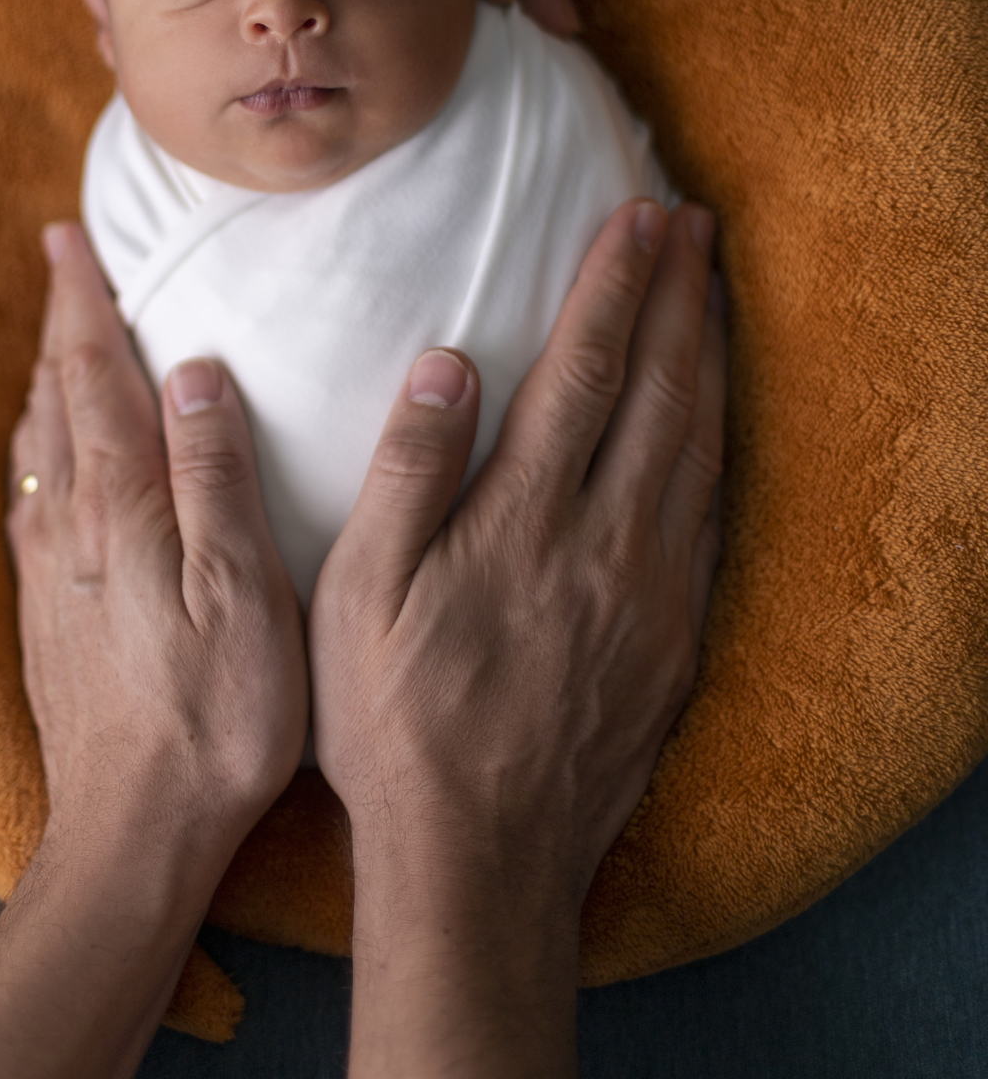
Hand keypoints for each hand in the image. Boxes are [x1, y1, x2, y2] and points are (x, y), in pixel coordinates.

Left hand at [8, 220, 306, 873]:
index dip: (85, 302)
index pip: (95, 376)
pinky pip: (32, 502)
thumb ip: (215, 474)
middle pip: (57, 398)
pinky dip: (38, 450)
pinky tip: (46, 460)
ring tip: (60, 341)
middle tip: (65, 262)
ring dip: (48, 380)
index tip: (72, 237)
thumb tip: (196, 372)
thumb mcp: (242, 587)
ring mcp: (51, 574)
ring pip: (38, 447)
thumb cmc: (215, 713)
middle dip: (62, 323)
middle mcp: (72, 528)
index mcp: (122, 508)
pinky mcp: (47, 615)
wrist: (135, 829)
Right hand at [309, 198, 723, 1078]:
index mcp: (525, 523)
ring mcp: (652, 595)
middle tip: (691, 224)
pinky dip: (717, 446)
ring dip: (707, 359)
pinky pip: (711, 517)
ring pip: (698, 448)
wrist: (480, 860)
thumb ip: (410, 472)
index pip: (583, 373)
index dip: (612, 287)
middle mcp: (606, 546)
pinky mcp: (674, 641)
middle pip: (659, 394)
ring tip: (712, 295)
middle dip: (678, 297)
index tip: (635, 218)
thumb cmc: (396, 725)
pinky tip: (714, 421)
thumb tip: (446, 361)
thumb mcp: (361, 596)